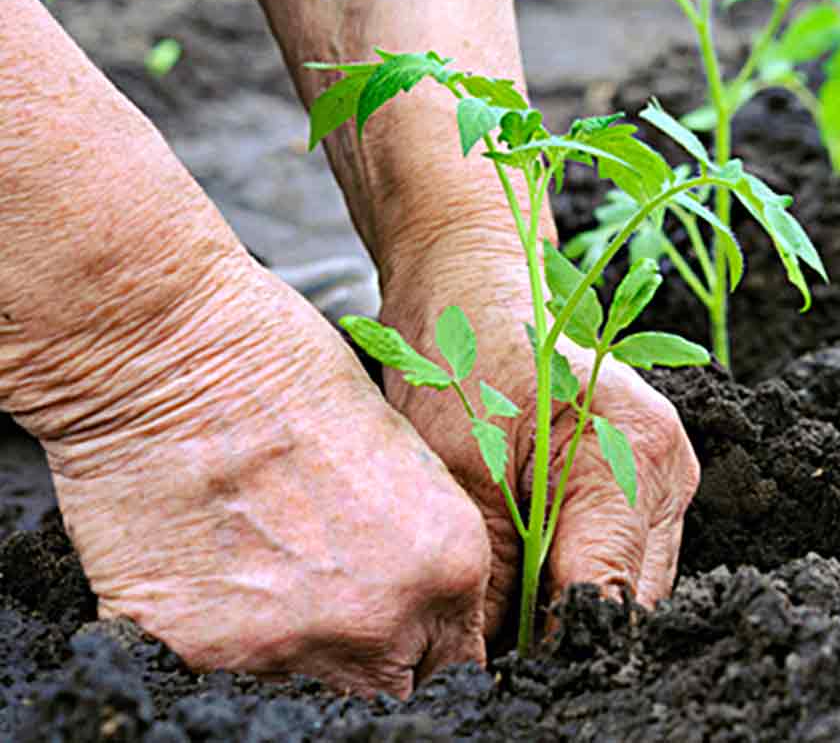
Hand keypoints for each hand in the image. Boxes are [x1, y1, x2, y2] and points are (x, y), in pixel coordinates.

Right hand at [36, 258, 491, 697]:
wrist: (173, 353)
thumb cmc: (287, 371)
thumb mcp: (402, 455)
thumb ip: (420, 546)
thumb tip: (417, 606)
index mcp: (448, 564)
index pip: (456, 664)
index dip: (425, 651)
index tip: (402, 641)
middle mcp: (381, 619)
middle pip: (389, 690)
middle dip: (368, 661)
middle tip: (329, 606)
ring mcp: (289, 646)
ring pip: (307, 696)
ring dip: (291, 653)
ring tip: (261, 578)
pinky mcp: (199, 652)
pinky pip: (217, 678)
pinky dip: (213, 642)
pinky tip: (205, 575)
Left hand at [378, 226, 699, 639]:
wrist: (473, 282)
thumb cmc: (462, 355)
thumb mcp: (459, 476)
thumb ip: (491, 581)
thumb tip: (489, 667)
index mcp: (636, 456)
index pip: (607, 599)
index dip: (550, 648)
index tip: (497, 670)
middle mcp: (670, 468)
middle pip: (631, 603)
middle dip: (564, 634)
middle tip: (492, 648)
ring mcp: (668, 474)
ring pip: (631, 587)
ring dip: (571, 606)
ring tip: (505, 610)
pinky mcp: (649, 479)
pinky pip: (622, 556)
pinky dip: (575, 574)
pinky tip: (527, 572)